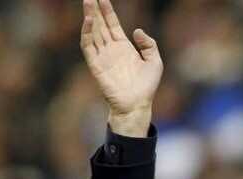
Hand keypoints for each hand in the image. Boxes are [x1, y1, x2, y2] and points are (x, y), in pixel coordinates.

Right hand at [80, 0, 162, 136]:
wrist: (137, 104)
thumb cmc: (147, 86)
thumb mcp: (155, 61)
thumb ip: (148, 44)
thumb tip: (136, 30)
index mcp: (124, 47)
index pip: (112, 25)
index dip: (108, 11)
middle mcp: (111, 50)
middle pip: (101, 25)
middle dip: (95, 10)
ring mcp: (103, 57)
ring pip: (93, 32)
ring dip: (89, 17)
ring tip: (88, 2)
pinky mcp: (96, 65)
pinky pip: (88, 47)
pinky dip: (87, 33)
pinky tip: (88, 21)